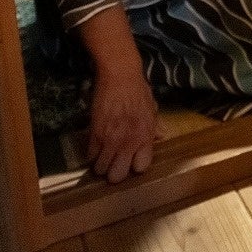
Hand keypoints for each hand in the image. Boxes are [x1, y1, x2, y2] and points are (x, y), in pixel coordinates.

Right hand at [88, 60, 158, 182]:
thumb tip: (161, 136)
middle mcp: (129, 142)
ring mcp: (110, 139)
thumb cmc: (138, 90)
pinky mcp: (95, 133)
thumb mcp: (152, 109)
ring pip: (100, 168)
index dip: (134, 166)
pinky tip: (95, 147)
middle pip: (117, 175)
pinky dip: (91, 155)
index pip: (141, 167)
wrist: (120, 76)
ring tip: (103, 157)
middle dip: (114, 173)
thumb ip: (155, 126)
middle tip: (113, 164)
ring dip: (100, 165)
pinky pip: (90, 155)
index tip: (131, 161)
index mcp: (146, 136)